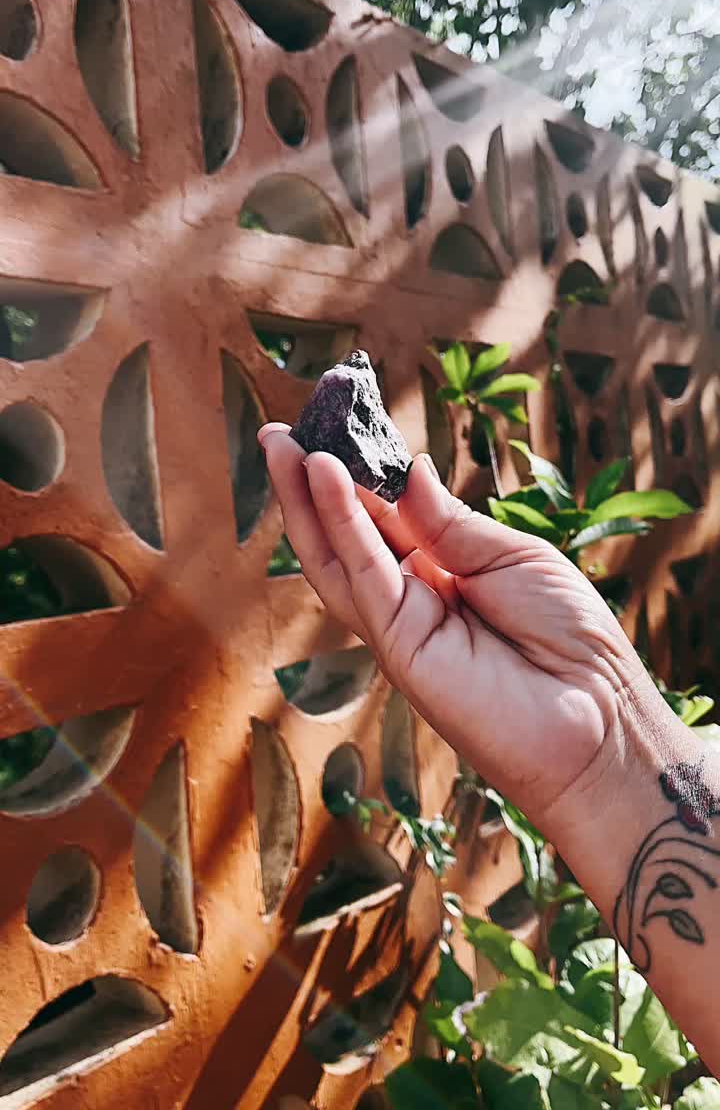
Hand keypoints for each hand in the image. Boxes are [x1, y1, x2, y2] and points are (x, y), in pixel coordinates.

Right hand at [259, 426, 652, 831]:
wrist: (597, 713)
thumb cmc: (568, 635)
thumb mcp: (511, 555)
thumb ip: (448, 521)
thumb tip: (407, 468)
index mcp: (442, 570)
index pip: (384, 515)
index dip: (357, 474)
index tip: (331, 427)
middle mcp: (412, 596)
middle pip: (346, 534)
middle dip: (309, 483)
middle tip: (277, 434)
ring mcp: (399, 623)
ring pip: (335, 555)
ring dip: (305, 498)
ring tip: (281, 445)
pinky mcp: (397, 644)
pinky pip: (361, 573)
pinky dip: (339, 522)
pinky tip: (323, 476)